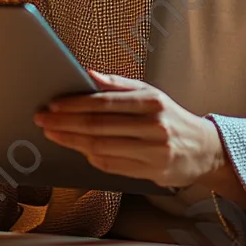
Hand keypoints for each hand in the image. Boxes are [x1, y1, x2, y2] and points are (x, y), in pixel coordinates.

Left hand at [33, 70, 223, 189]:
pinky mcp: (150, 172)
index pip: (105, 103)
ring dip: (72, 142)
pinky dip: (90, 157)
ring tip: (52, 134)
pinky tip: (76, 148)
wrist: (203, 149)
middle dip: (65, 124)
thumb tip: (87, 74)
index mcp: (151, 102)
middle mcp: (153, 126)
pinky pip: (111, 166)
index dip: (75, 104)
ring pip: (101, 148)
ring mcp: (153, 152)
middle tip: (42, 120)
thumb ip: (118, 85)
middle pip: (99, 127)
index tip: (52, 104)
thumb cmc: (169, 117)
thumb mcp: (149, 92)